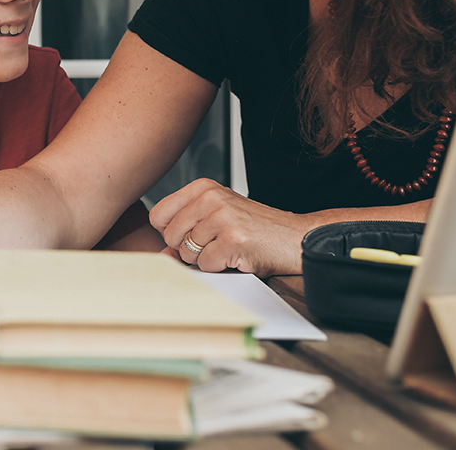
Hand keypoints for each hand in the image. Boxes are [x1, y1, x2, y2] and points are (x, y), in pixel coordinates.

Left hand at [148, 178, 314, 276]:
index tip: (193, 234)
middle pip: (170, 236)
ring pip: (187, 252)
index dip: (171, 233)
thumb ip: (185, 231)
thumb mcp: (217, 218)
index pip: (158, 215)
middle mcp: (211, 198)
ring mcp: (223, 217)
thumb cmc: (256, 229)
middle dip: (188, 249)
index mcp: (203, 187)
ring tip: (229, 248)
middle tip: (216, 244)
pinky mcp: (233, 240)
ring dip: (206, 259)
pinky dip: (220, 267)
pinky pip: (206, 265)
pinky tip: (238, 256)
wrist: (297, 238)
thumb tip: (161, 254)